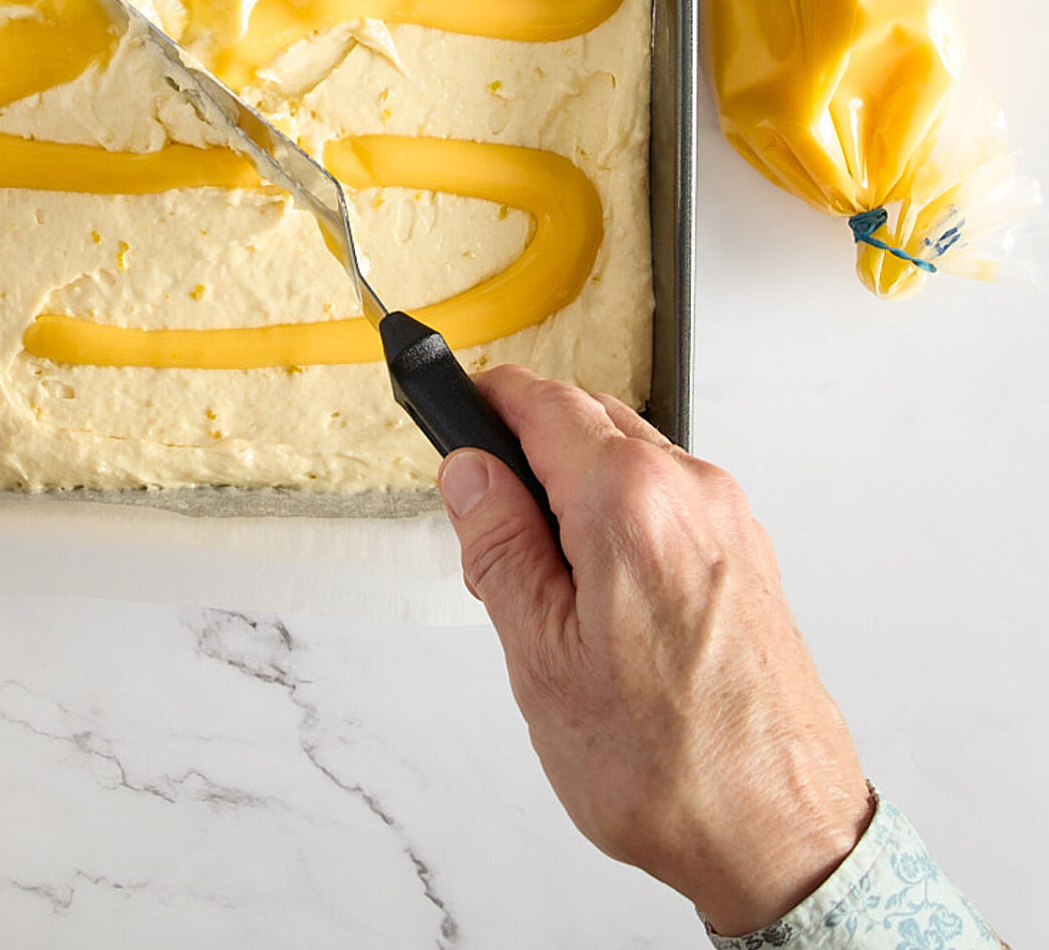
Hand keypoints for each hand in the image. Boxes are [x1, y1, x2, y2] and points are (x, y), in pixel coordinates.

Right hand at [438, 373, 871, 937]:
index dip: (487, 401)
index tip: (456, 412)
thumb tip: (471, 475)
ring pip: (631, 458)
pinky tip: (602, 596)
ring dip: (578, 487)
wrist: (782, 838)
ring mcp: (729, 521)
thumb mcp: (540, 656)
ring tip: (547, 584)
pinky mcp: (749, 554)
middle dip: (530, 452)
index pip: (542, 400)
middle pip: (588, 419)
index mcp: (629, 501)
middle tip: (489, 524)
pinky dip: (624, 518)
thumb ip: (499, 546)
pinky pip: (669, 500)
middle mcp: (691, 491)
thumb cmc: (672, 766)